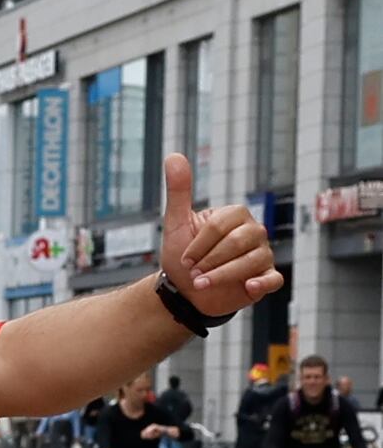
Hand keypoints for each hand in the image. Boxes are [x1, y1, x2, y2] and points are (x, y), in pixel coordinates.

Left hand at [159, 153, 283, 324]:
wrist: (185, 292)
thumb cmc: (182, 256)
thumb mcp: (176, 223)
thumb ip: (179, 191)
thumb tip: (173, 155)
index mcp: (235, 216)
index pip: (220, 225)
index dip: (198, 244)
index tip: (184, 258)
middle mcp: (254, 231)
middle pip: (237, 242)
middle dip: (209, 260)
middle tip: (193, 272)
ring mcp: (262, 254)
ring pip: (251, 262)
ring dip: (221, 275)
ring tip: (201, 283)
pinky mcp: (265, 278)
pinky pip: (273, 279)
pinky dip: (262, 284)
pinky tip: (248, 288)